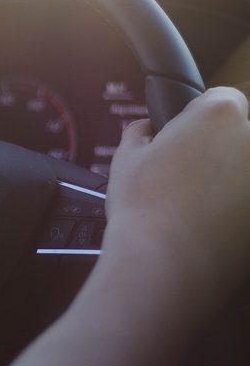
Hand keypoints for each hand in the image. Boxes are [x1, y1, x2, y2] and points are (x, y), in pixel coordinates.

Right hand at [105, 86, 249, 308]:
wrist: (165, 268)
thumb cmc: (144, 208)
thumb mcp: (126, 158)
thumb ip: (141, 133)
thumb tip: (146, 130)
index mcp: (220, 116)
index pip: (221, 97)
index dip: (196, 116)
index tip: (180, 136)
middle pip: (239, 135)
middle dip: (215, 148)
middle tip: (180, 173)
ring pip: (244, 171)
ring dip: (227, 180)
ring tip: (191, 204)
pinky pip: (246, 204)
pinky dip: (234, 210)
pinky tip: (204, 226)